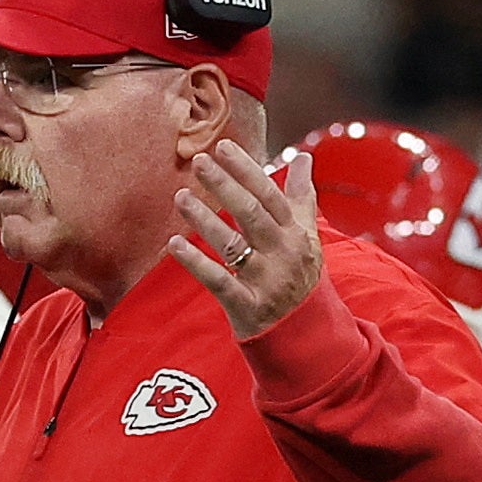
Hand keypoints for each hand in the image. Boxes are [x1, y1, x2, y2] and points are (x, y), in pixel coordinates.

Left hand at [171, 141, 323, 337]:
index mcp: (296, 233)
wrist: (305, 334)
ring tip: (180, 196)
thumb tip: (303, 156)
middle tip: (198, 161)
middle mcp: (282, 254)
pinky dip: (195, 262)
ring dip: (204, 219)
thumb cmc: (301, 278)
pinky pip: (218, 280)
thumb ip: (302, 196)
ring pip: (232, 244)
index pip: (270, 194)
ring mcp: (265, 281)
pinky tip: (174, 244)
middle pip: (251, 213)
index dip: (246, 169)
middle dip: (224, 185)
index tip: (222, 146)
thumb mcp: (308, 237)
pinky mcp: (247, 306)